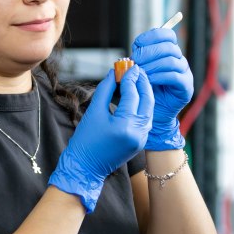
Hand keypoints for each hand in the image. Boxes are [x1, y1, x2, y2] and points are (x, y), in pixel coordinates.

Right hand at [48, 64, 153, 212]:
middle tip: (135, 69)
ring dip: (144, 92)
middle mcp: (138, 132)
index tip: (127, 65)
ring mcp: (141, 138)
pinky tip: (135, 95)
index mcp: (125, 125)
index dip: (130, 77)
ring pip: (149, 109)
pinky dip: (142, 105)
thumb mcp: (94, 112)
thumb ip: (106, 90)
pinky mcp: (140, 141)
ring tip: (136, 79)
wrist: (85, 168)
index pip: (132, 94)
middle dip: (142, 82)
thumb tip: (114, 73)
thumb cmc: (85, 140)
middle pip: (147, 100)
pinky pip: (145, 118)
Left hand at [131, 27, 192, 150]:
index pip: (166, 34)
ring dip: (153, 65)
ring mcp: (184, 73)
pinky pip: (174, 76)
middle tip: (135, 62)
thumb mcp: (136, 74)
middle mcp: (179, 60)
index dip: (151, 36)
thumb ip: (135, 62)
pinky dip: (160, 76)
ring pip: (171, 60)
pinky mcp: (186, 87)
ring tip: (141, 73)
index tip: (136, 45)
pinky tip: (149, 81)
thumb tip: (127, 57)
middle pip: (168, 46)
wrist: (152, 116)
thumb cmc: (142, 92)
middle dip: (149, 52)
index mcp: (168, 52)